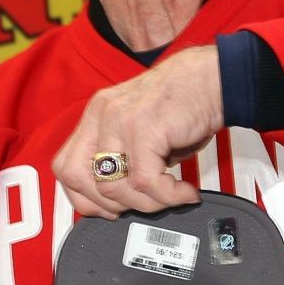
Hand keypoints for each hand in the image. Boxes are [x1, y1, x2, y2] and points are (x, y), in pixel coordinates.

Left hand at [54, 47, 222, 218]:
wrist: (217, 77)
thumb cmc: (189, 102)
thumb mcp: (145, 129)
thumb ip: (128, 156)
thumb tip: (125, 198)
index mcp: (98, 114)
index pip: (66, 166)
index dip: (83, 196)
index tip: (110, 207)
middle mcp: (103, 114)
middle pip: (75, 177)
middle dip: (107, 204)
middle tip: (138, 205)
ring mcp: (119, 119)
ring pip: (111, 186)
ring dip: (145, 203)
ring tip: (170, 196)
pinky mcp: (143, 128)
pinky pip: (144, 181)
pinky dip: (167, 196)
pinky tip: (183, 191)